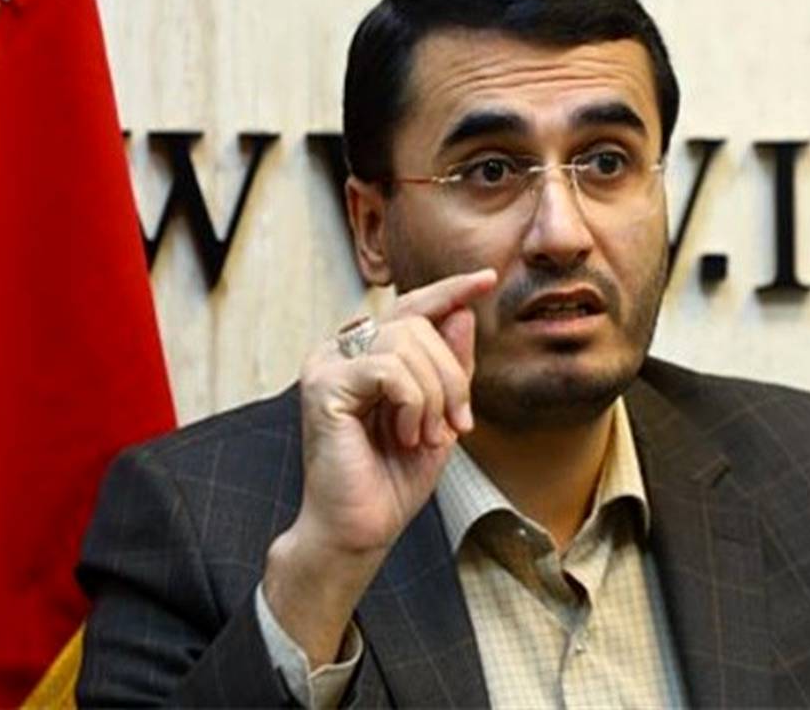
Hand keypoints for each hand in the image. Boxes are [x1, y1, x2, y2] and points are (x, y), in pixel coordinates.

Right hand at [263, 267, 496, 665]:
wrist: (360, 530)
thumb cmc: (392, 480)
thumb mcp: (441, 417)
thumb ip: (451, 368)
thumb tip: (462, 313)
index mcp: (367, 356)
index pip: (412, 307)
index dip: (450, 291)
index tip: (487, 279)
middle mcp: (342, 351)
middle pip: (418, 324)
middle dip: (452, 376)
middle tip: (456, 426)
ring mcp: (328, 364)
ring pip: (407, 342)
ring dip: (435, 395)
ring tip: (426, 436)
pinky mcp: (323, 385)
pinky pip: (390, 368)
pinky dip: (413, 403)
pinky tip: (405, 435)